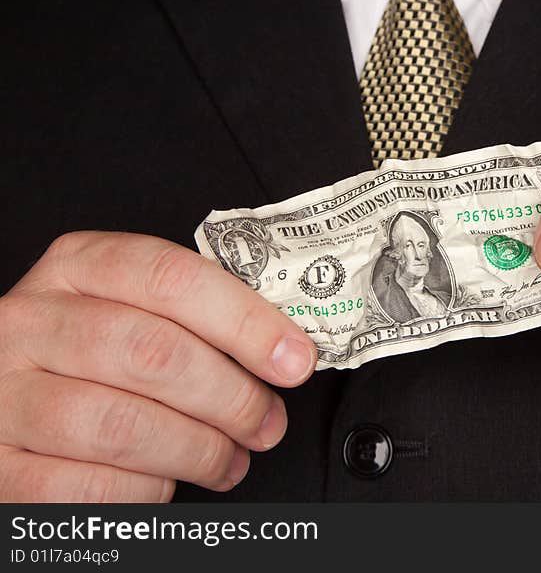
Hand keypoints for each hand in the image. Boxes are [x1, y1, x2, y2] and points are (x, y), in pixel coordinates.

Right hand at [0, 232, 316, 500]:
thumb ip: (194, 317)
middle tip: (266, 422)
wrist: (3, 398)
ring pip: (124, 425)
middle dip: (232, 397)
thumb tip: (281, 352)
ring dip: (199, 450)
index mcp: (77, 267)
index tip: (293, 359)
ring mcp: (5, 394)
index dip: (245, 321)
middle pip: (153, 353)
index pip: (171, 277)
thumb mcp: (132, 308)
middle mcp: (30, 322)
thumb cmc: (90, 353)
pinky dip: (148, 491)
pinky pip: (90, 487)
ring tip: (229, 458)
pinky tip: (168, 482)